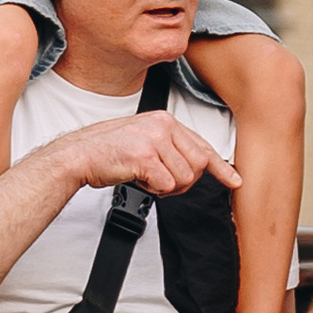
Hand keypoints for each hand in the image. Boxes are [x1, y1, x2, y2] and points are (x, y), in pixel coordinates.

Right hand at [70, 113, 239, 199]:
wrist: (78, 155)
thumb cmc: (109, 151)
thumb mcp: (145, 141)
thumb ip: (171, 148)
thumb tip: (198, 166)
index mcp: (165, 121)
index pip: (203, 146)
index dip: (221, 167)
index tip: (234, 180)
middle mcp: (162, 126)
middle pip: (198, 166)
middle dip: (183, 182)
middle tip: (161, 182)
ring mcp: (154, 140)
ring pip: (185, 178)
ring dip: (167, 188)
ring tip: (147, 179)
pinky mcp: (144, 157)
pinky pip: (166, 185)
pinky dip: (154, 191)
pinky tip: (140, 181)